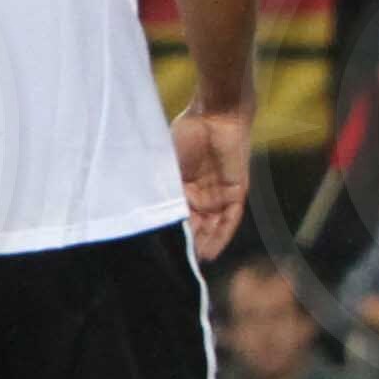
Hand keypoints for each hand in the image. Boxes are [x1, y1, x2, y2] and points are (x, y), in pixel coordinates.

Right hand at [172, 103, 252, 258]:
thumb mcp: (167, 166)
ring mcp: (220, 193)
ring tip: (192, 263)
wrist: (214, 114)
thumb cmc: (186, 133)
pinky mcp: (237, 191)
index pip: (179, 218)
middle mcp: (203, 194)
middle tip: (176, 264)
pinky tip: (211, 252)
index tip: (159, 254)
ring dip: (205, 244)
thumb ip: (161, 187)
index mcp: (184, 187)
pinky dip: (222, 236)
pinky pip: (231, 219)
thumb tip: (142, 212)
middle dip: (189, 245)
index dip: (172, 235)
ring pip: (213, 227)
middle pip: (197, 227)